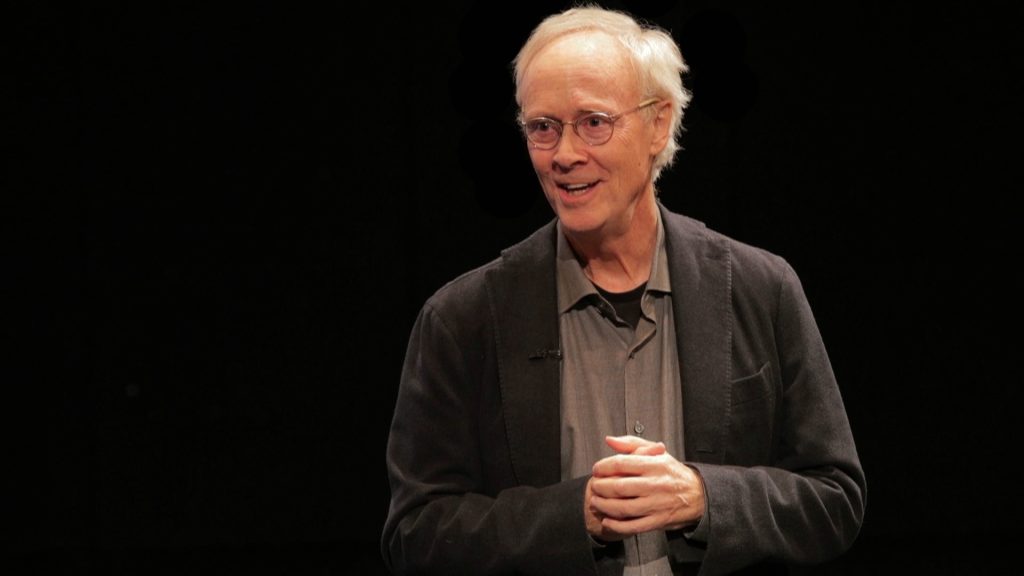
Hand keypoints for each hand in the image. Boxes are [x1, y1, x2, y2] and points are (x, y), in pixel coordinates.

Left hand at [584, 435, 704, 537]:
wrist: (698, 495)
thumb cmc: (673, 473)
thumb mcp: (657, 452)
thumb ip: (632, 444)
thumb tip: (609, 440)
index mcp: (654, 465)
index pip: (621, 463)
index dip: (603, 467)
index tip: (596, 470)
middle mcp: (655, 484)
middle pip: (619, 486)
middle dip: (600, 487)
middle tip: (594, 486)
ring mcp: (656, 504)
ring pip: (623, 507)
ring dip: (604, 506)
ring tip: (596, 501)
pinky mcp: (658, 521)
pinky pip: (633, 525)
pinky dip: (617, 525)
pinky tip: (607, 520)